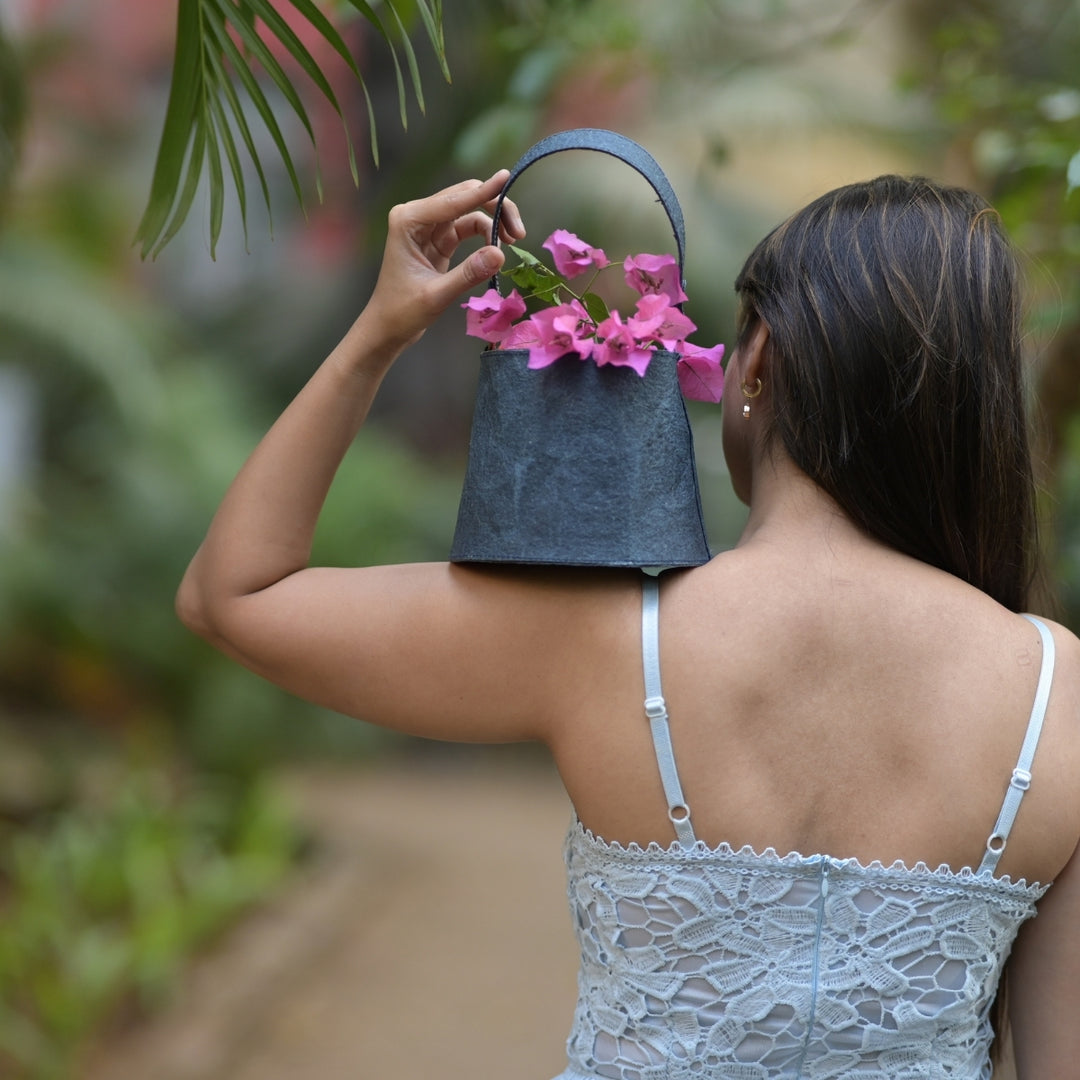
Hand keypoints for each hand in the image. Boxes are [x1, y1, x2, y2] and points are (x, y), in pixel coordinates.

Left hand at [360, 170, 525, 355]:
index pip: (453, 201)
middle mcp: (417, 216)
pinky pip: (468, 228)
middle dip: (494, 208)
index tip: (506, 177)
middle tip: (518, 233)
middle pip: (464, 198)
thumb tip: (499, 254)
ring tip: (513, 243)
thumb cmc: (401, 312)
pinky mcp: (439, 240)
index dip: (483, 192)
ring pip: (470, 212)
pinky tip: (497, 251)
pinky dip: (485, 236)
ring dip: (493, 223)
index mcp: (408, 220)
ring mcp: (429, 227)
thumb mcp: (436, 295)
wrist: (387, 328)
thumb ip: (468, 274)